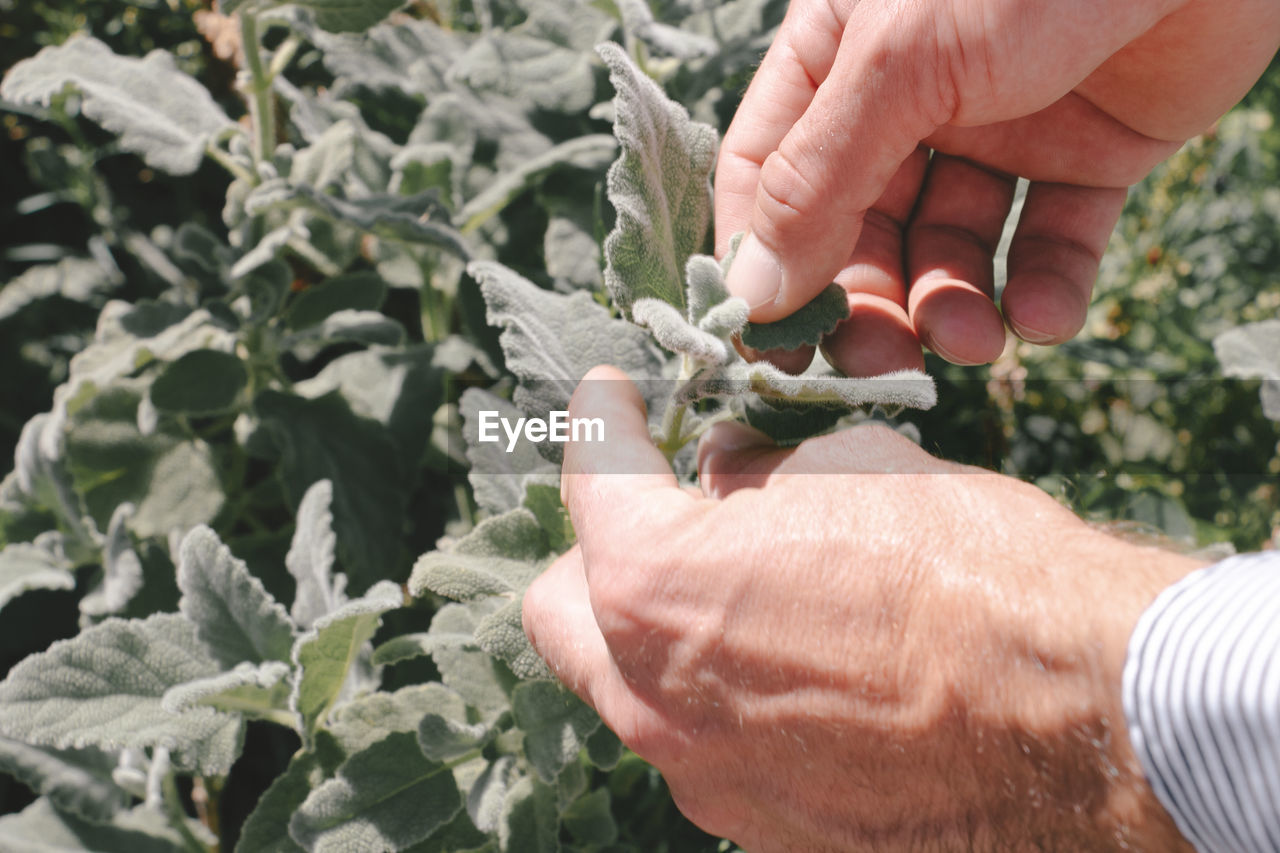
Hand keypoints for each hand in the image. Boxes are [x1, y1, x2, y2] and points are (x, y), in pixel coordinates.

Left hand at [523, 366, 1205, 851]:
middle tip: (657, 512)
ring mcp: (703, 778)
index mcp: (653, 584)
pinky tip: (795, 669)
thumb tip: (727, 466)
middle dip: (596, 550)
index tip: (611, 399)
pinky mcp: (761, 827)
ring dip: (661, 631)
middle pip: (562, 611)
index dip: (601, 423)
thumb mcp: (853, 468)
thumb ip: (760, 467)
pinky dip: (721, 697)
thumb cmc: (975, 576)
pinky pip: (704, 746)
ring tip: (742, 592)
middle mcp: (651, 699)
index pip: (590, 480)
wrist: (1088, 718)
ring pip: (630, 690)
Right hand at [717, 0, 1279, 372]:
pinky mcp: (1086, 156)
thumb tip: (751, 291)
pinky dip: (1042, 290)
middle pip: (856, 229)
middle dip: (867, 303)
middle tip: (880, 365)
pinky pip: (1047, 242)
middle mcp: (905, 99)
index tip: (772, 343)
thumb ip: (815, 179)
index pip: (765, 172)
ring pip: (949, 249)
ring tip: (975, 343)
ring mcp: (997, 130)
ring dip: (952, 308)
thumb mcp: (898, 63)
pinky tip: (1042, 317)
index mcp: (836, 56)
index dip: (762, 260)